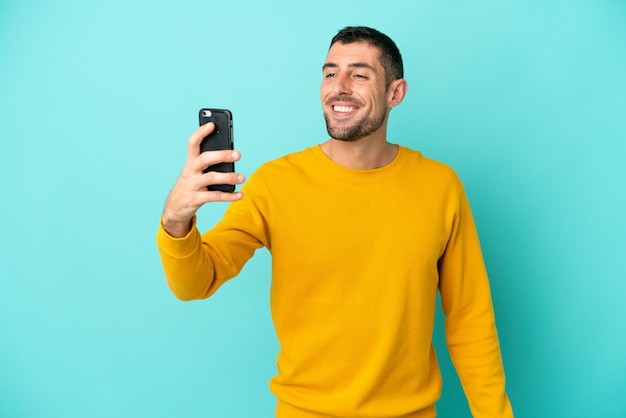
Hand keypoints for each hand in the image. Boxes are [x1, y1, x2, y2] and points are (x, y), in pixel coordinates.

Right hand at [161, 122, 244, 236]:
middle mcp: (190, 171)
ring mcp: (192, 185)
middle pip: (205, 158)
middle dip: (222, 155)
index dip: (201, 132)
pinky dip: (229, 196)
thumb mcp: (195, 172)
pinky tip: (240, 194)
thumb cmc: (191, 185)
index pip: (193, 143)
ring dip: (229, 177)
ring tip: (242, 177)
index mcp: (190, 162)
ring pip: (211, 177)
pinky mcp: (195, 199)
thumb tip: (231, 155)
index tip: (212, 124)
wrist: (175, 207)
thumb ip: (209, 163)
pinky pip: (215, 196)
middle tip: (237, 154)